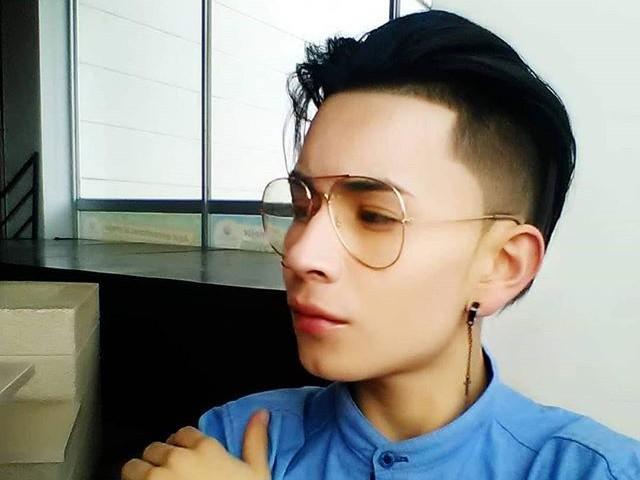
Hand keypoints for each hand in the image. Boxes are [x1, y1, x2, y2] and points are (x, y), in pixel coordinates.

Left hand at [121, 409, 270, 479]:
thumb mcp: (256, 472)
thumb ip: (255, 439)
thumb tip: (261, 413)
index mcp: (205, 448)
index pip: (183, 433)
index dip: (183, 446)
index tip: (187, 459)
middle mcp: (177, 458)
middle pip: (156, 448)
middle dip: (161, 461)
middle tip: (171, 479)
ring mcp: (156, 479)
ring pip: (134, 467)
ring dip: (140, 476)